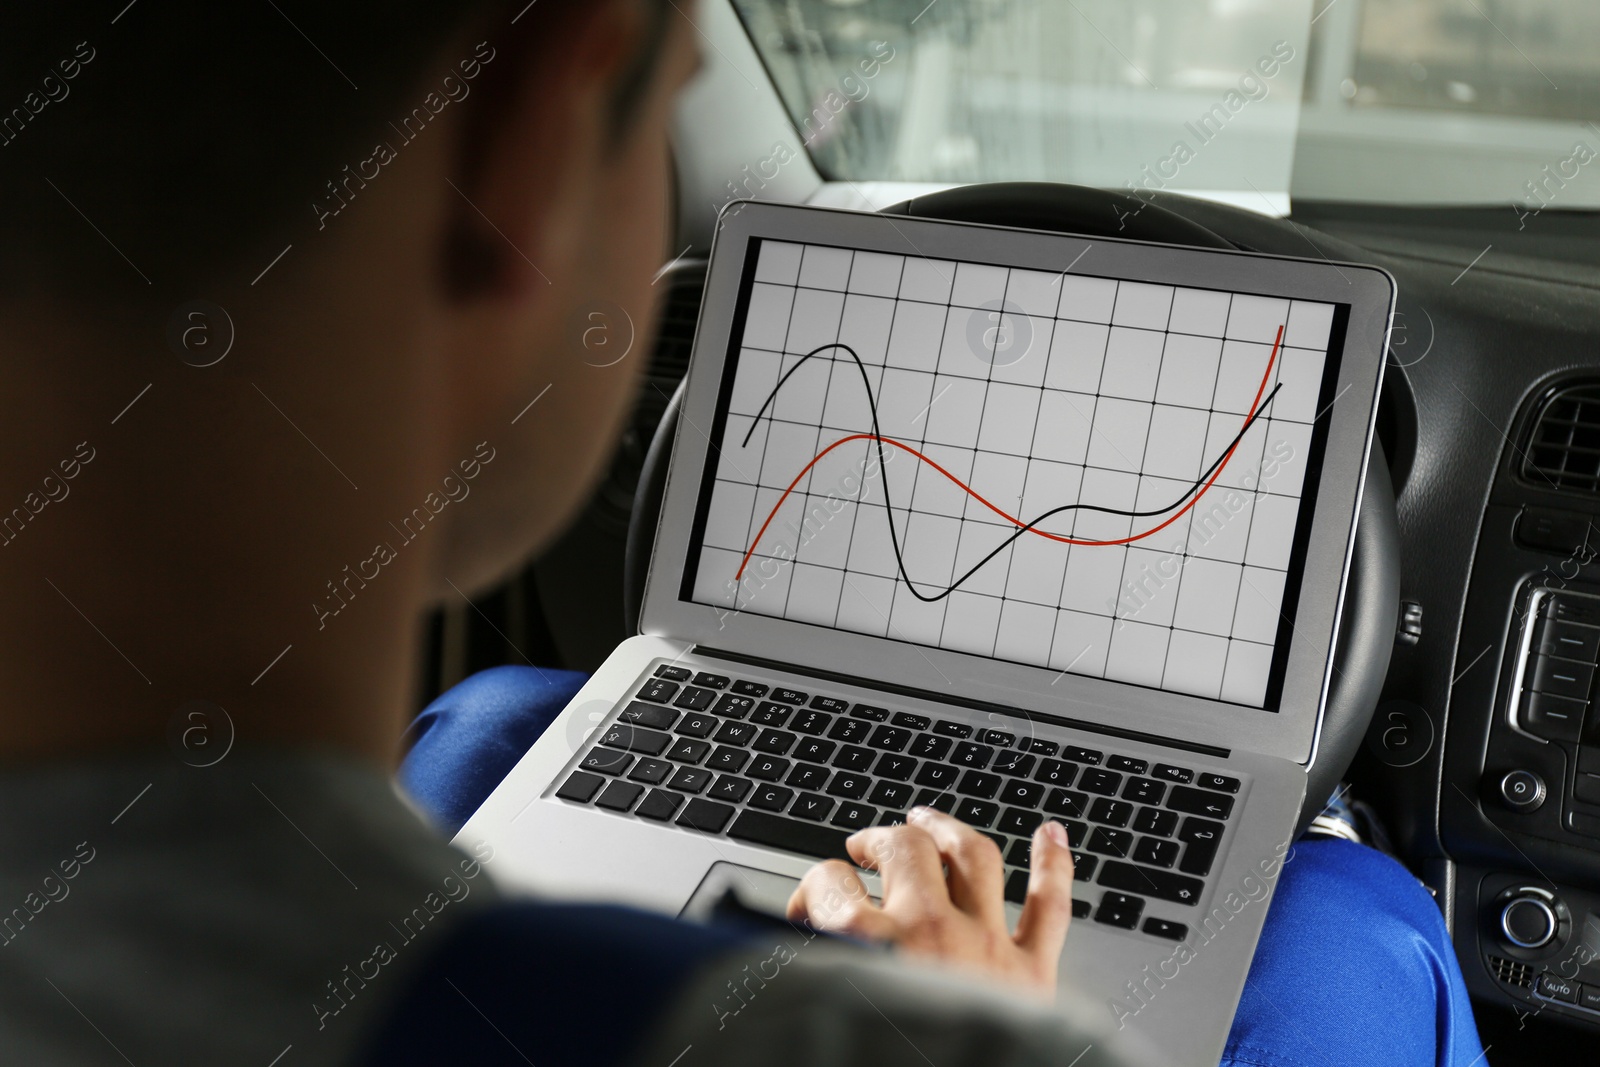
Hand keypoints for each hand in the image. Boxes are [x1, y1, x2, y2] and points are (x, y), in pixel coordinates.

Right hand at [785, 806, 1075, 995]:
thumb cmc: (899, 1064)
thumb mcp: (840, 1023)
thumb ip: (819, 982)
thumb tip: (791, 967)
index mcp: (876, 950)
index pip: (829, 885)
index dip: (810, 888)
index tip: (808, 904)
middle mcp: (934, 932)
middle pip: (904, 850)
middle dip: (878, 839)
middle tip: (864, 846)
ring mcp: (989, 944)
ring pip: (973, 856)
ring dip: (949, 829)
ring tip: (929, 821)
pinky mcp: (1034, 972)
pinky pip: (1050, 904)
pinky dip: (1053, 863)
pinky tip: (1051, 835)